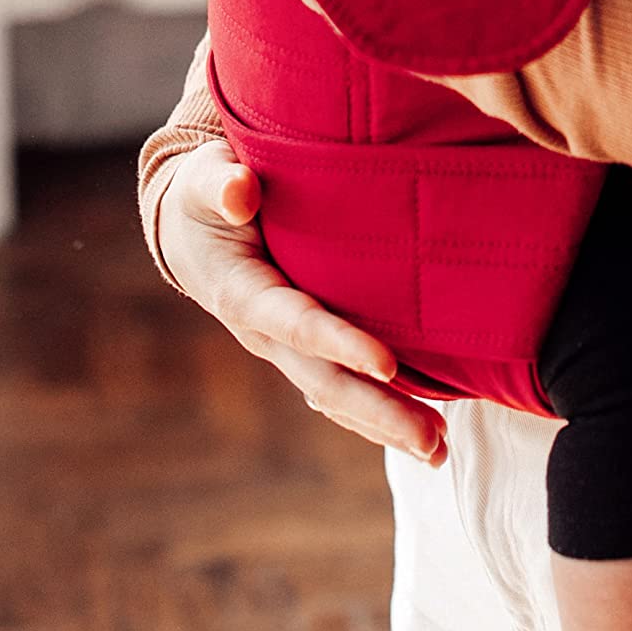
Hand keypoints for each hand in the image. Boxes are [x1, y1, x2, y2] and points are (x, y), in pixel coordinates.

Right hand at [157, 140, 448, 463]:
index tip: (388, 365)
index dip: (341, 346)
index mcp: (243, 295)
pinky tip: (419, 430)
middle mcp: (267, 334)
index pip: (299, 325)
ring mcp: (287, 348)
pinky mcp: (306, 349)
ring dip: (386, 424)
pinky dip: (376, 413)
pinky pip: (341, 388)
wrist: (193, 226)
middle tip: (433, 441)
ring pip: (337, 396)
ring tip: (439, 451)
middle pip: (325, 382)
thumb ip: (218, 183)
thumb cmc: (207, 193)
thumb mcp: (205, 179)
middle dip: (378, 412)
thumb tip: (238, 192)